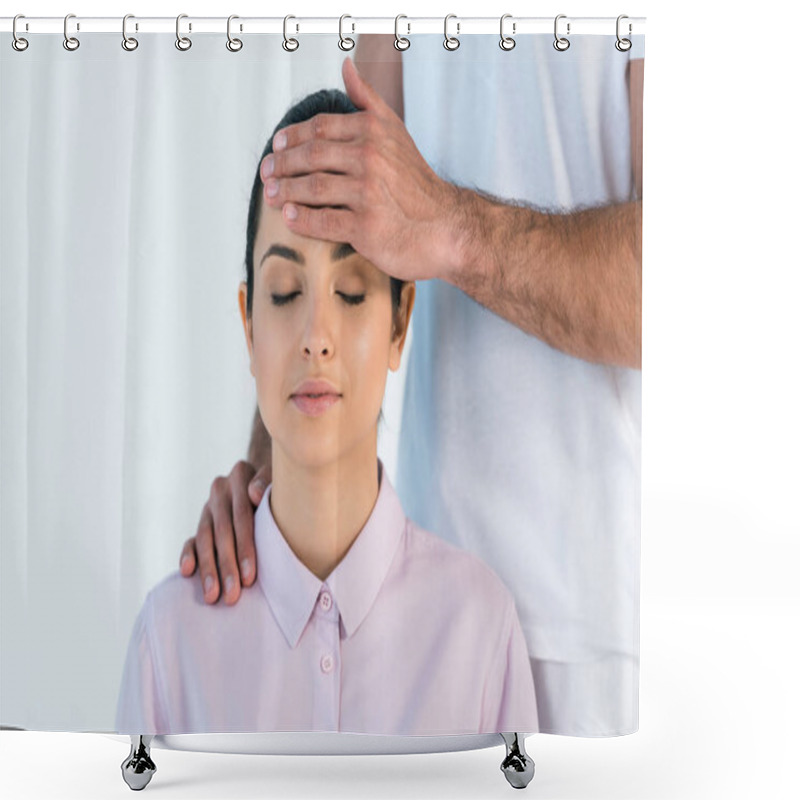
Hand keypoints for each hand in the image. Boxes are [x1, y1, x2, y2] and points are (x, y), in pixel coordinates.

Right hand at [179, 461, 268, 603]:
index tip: (250, 577)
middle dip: (226, 567)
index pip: (242, 517)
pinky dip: (188, 554)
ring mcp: (209, 505)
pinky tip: (187, 572)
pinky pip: (191, 538)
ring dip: (208, 569)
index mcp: (241, 474)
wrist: (266, 478)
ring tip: (212, 596)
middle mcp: (221, 488)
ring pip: (204, 538)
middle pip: (222, 532)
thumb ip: (267, 483)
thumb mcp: (280, 479)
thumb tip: (254, 494)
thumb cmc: (282, 486)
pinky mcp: (201, 520)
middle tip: (232, 596)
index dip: (245, 548)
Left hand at [261, 57, 463, 282]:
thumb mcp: (396, 132)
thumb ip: (368, 100)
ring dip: (285, 192)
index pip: (319, 128)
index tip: (275, 147)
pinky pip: (323, 221)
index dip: (291, 137)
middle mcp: (370, 158)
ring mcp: (367, 193)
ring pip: (312, 188)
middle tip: (266, 173)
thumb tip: (346, 66)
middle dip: (281, 165)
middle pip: (310, 157)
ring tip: (270, 195)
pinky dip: (302, 220)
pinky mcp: (366, 227)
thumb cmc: (416, 182)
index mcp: (372, 131)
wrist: (444, 226)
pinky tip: (289, 218)